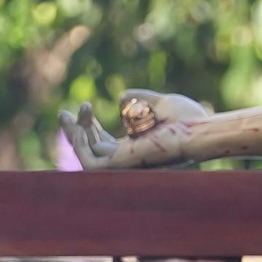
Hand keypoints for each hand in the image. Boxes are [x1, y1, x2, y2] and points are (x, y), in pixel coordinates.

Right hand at [59, 90, 210, 168]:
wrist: (198, 128)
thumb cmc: (188, 118)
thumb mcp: (160, 103)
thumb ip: (139, 99)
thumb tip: (120, 96)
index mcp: (136, 147)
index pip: (102, 142)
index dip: (88, 127)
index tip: (83, 106)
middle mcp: (128, 158)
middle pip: (90, 149)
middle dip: (74, 131)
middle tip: (63, 112)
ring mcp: (124, 164)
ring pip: (86, 156)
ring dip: (75, 134)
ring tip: (76, 110)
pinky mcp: (121, 166)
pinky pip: (90, 162)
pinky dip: (80, 144)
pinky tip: (82, 123)